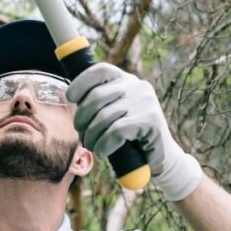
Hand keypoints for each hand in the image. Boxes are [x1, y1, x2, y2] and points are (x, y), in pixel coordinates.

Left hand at [66, 63, 201, 200]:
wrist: (160, 159)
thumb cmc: (131, 138)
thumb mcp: (114, 114)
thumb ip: (99, 103)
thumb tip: (70, 96)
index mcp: (127, 80)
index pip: (100, 71)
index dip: (81, 82)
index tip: (70, 97)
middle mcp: (137, 86)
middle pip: (96, 96)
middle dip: (82, 118)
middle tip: (83, 136)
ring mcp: (145, 102)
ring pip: (104, 116)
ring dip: (92, 136)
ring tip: (93, 147)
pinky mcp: (150, 120)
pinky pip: (116, 131)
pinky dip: (104, 144)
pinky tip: (103, 152)